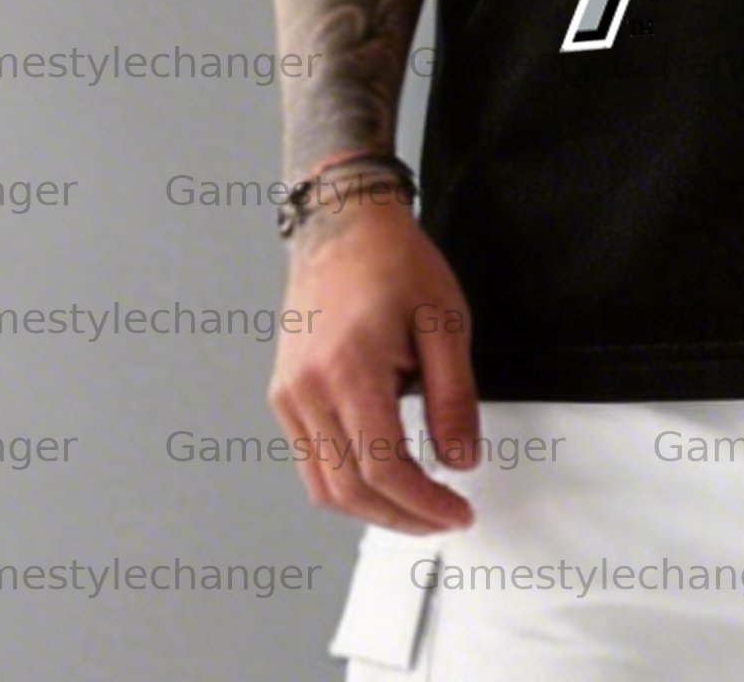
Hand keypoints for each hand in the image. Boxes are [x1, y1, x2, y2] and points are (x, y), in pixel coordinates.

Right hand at [268, 185, 480, 532]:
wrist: (343, 226)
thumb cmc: (394, 263)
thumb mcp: (445, 323)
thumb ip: (455, 398)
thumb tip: (461, 460)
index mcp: (349, 369)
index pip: (382, 468)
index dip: (424, 503)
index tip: (458, 511)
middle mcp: (306, 390)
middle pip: (349, 491)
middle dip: (402, 516)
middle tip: (444, 516)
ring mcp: (287, 396)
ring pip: (323, 487)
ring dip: (372, 509)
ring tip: (419, 503)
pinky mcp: (282, 396)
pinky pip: (310, 462)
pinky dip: (347, 483)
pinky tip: (384, 476)